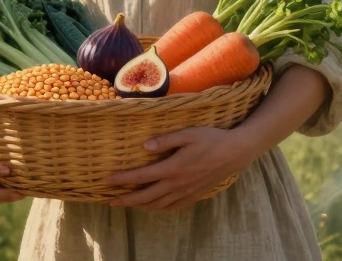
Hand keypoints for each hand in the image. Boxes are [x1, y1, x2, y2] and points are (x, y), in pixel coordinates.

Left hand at [102, 127, 256, 210]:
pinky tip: (153, 206)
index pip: (141, 176)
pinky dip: (159, 208)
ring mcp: (186, 191)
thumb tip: (144, 146)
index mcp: (172, 167)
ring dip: (141, 206)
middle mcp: (177, 183)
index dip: (122, 179)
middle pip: (146, 196)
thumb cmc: (211, 139)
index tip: (106, 180)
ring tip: (128, 204)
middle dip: (126, 200)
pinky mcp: (194, 195)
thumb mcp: (188, 134)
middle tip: (111, 202)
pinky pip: (173, 206)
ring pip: (158, 204)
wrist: (235, 153)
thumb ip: (165, 140)